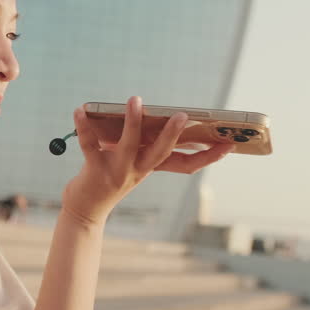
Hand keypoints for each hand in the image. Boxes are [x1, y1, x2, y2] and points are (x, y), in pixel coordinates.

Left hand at [61, 95, 231, 226]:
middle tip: (183, 115)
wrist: (84, 209)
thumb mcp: (132, 163)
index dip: (208, 157)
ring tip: (136, 100)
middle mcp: (138, 171)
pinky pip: (89, 144)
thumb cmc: (110, 178)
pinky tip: (79, 110)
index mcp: (151, 168)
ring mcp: (117, 172)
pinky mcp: (94, 170)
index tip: (230, 145)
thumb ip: (143, 143)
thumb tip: (150, 113)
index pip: (186, 165)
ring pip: (128, 144)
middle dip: (173, 133)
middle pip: (161, 152)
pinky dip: (84, 126)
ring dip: (132, 121)